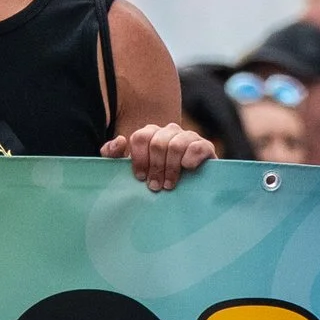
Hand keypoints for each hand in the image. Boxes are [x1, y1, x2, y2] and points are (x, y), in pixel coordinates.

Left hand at [101, 122, 215, 189]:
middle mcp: (169, 131)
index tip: (140, 178)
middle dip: (155, 168)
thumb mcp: (130, 168)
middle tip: (155, 187)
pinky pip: (198, 146)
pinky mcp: (205, 147)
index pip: (141, 137)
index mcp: (151, 134)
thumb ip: (113, 154)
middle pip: (158, 143)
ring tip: (169, 185)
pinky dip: (191, 158)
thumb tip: (120, 140)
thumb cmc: (154, 177)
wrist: (185, 188)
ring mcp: (188, 137)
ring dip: (171, 168)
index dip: (139, 159)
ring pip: (176, 145)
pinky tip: (187, 169)